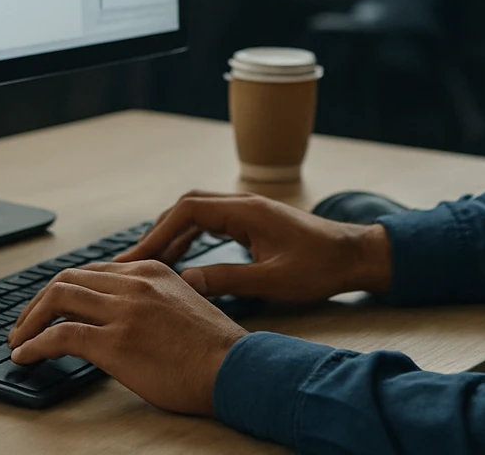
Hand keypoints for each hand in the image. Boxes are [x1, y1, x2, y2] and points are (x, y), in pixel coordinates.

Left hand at [5, 260, 245, 416]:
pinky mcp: (115, 343)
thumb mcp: (180, 305)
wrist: (236, 369)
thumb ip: (149, 300)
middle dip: (38, 303)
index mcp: (150, 270)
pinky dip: (34, 345)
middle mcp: (134, 283)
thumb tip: (115, 316)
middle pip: (67, 279)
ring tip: (18, 342)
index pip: (91, 271)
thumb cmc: (214, 349)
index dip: (62, 290)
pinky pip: (59, 336)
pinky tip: (25, 357)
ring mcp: (124, 311)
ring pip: (57, 299)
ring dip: (30, 321)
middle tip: (25, 326)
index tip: (48, 309)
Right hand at [116, 191, 392, 302]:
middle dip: (156, 234)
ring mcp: (247, 211)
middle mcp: (243, 203)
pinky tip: (178, 260)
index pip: (188, 210)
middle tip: (130, 263)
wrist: (354, 255)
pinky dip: (189, 238)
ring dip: (170, 236)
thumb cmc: (320, 267)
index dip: (157, 233)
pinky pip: (210, 223)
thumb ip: (228, 279)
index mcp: (246, 210)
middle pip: (185, 208)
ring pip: (196, 215)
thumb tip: (185, 282)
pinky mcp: (252, 222)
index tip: (136, 258)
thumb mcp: (273, 281)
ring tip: (146, 265)